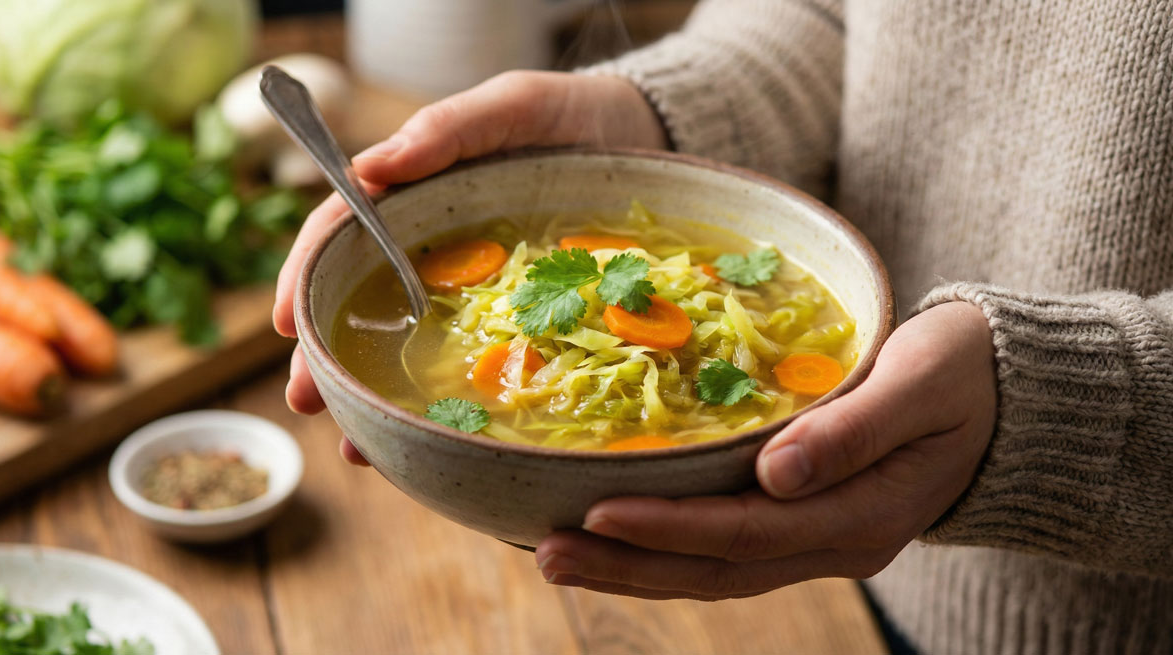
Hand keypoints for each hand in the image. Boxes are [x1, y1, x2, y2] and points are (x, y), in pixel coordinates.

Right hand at [272, 71, 668, 451]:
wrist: (641, 139)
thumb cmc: (565, 117)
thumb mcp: (509, 107)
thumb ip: (447, 132)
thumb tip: (369, 170)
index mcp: (412, 196)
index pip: (340, 235)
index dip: (305, 276)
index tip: (284, 322)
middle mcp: (430, 248)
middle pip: (359, 300)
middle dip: (324, 354)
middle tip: (305, 402)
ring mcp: (470, 287)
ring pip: (406, 343)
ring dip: (372, 394)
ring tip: (354, 446)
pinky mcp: (513, 316)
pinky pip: (471, 360)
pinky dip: (444, 401)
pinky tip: (425, 438)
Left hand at [535, 302, 996, 599]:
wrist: (1006, 396)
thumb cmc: (966, 372)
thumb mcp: (923, 383)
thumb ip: (854, 430)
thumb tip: (776, 474)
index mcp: (864, 514)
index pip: (750, 533)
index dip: (672, 526)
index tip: (598, 511)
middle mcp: (836, 543)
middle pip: (718, 569)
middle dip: (629, 565)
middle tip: (546, 551)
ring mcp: (820, 541)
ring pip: (715, 571)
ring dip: (634, 568)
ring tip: (554, 552)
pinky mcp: (805, 524)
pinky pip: (725, 550)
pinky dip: (664, 549)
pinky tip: (610, 536)